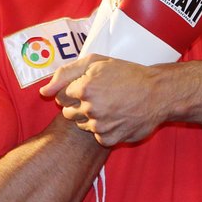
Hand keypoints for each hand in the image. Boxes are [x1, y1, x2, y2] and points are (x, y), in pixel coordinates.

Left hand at [41, 54, 164, 145]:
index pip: (61, 95)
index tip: (91, 86)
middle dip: (80, 105)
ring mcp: (100, 126)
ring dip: (91, 117)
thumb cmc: (127, 74)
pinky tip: (117, 118)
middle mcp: (90, 108)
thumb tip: (43, 92)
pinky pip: (96, 136)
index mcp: (84, 87)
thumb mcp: (96, 62)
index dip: (75, 90)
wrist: (158, 93)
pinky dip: (104, 129)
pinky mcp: (109, 139)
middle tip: (101, 96)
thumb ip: (65, 73)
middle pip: (68, 112)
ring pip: (81, 125)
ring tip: (111, 106)